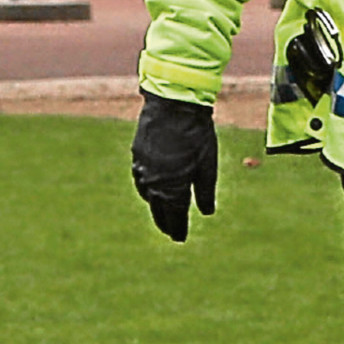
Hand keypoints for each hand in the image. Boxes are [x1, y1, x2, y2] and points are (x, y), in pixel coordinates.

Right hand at [131, 93, 219, 240]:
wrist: (173, 105)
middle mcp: (154, 182)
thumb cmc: (196, 134)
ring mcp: (143, 169)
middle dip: (165, 222)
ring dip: (155, 206)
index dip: (178, 228)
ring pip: (147, 196)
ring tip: (161, 213)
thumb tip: (207, 212)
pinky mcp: (137, 156)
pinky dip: (147, 190)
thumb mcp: (207, 164)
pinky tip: (151, 189)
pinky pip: (141, 180)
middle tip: (171, 232)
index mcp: (173, 188)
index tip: (180, 238)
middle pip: (159, 209)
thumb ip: (205, 191)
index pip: (175, 215)